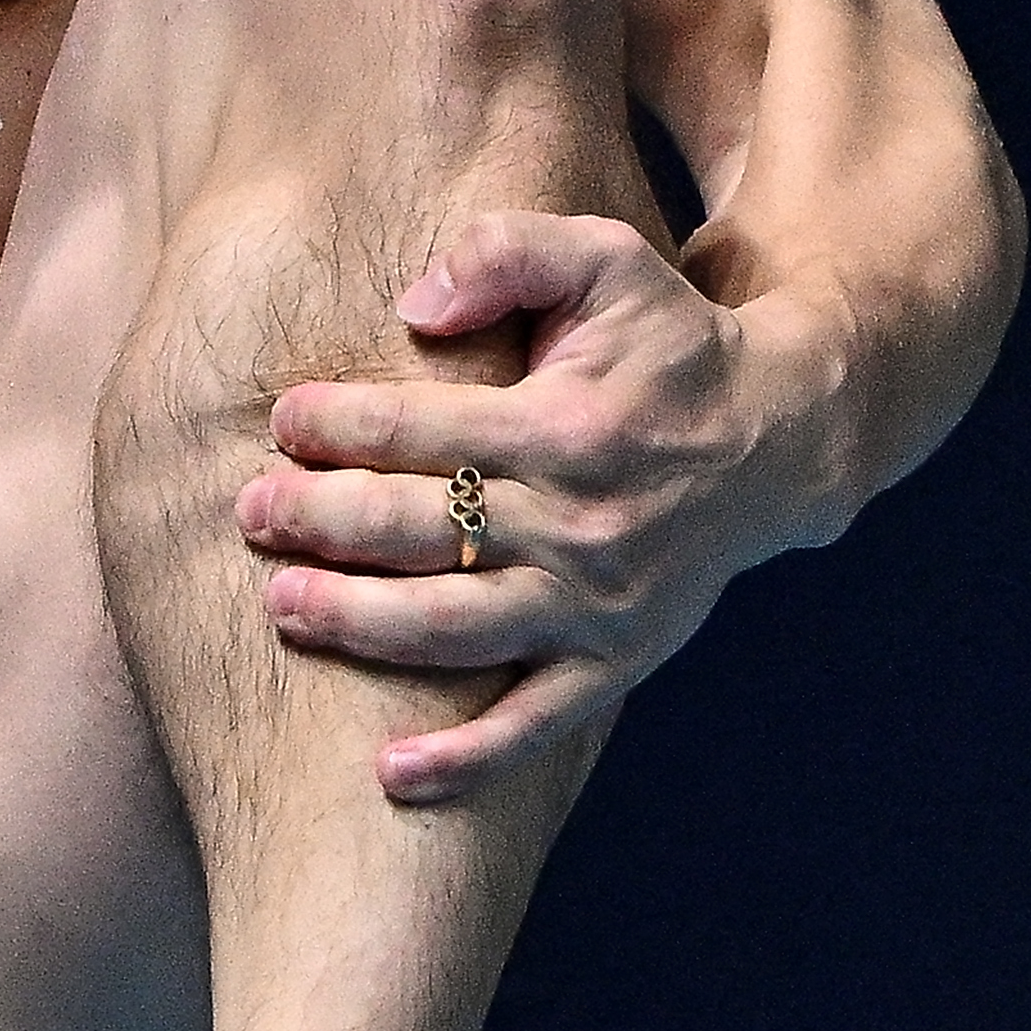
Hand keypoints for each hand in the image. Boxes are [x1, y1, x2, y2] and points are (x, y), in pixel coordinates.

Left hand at [239, 211, 820, 807]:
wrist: (778, 441)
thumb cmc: (666, 343)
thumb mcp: (605, 261)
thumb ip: (507, 252)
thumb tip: (413, 301)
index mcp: (567, 427)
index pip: (425, 430)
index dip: (341, 426)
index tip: (282, 422)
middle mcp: (581, 525)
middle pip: (423, 530)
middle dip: (324, 521)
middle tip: (252, 512)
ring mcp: (597, 606)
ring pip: (455, 629)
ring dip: (360, 623)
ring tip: (282, 604)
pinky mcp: (616, 662)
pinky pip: (536, 727)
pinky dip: (466, 762)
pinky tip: (390, 778)